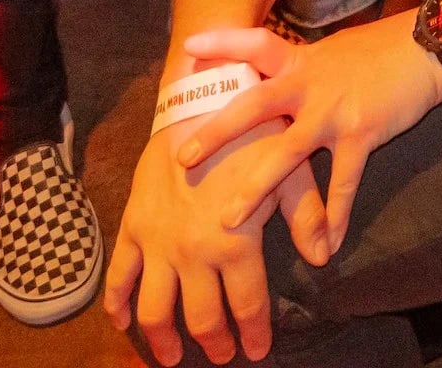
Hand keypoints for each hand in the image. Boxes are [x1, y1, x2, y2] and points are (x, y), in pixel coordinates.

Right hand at [105, 101, 310, 365]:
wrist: (200, 100)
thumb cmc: (253, 133)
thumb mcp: (289, 170)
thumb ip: (307, 216)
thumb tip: (324, 257)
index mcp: (234, 244)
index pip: (247, 306)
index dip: (254, 334)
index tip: (257, 351)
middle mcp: (193, 252)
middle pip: (202, 318)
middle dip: (214, 343)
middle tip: (223, 354)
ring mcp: (158, 243)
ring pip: (156, 309)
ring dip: (163, 339)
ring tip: (172, 356)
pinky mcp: (134, 227)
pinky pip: (119, 275)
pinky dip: (117, 304)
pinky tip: (124, 322)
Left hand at [166, 19, 441, 266]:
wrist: (430, 46)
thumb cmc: (383, 48)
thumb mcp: (334, 50)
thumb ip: (304, 69)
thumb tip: (280, 76)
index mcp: (302, 60)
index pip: (257, 45)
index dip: (223, 43)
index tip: (189, 46)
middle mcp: (310, 84)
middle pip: (253, 106)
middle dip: (217, 133)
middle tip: (183, 158)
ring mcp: (333, 111)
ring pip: (285, 155)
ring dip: (255, 189)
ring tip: (228, 221)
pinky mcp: (361, 134)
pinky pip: (343, 184)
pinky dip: (335, 217)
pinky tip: (328, 245)